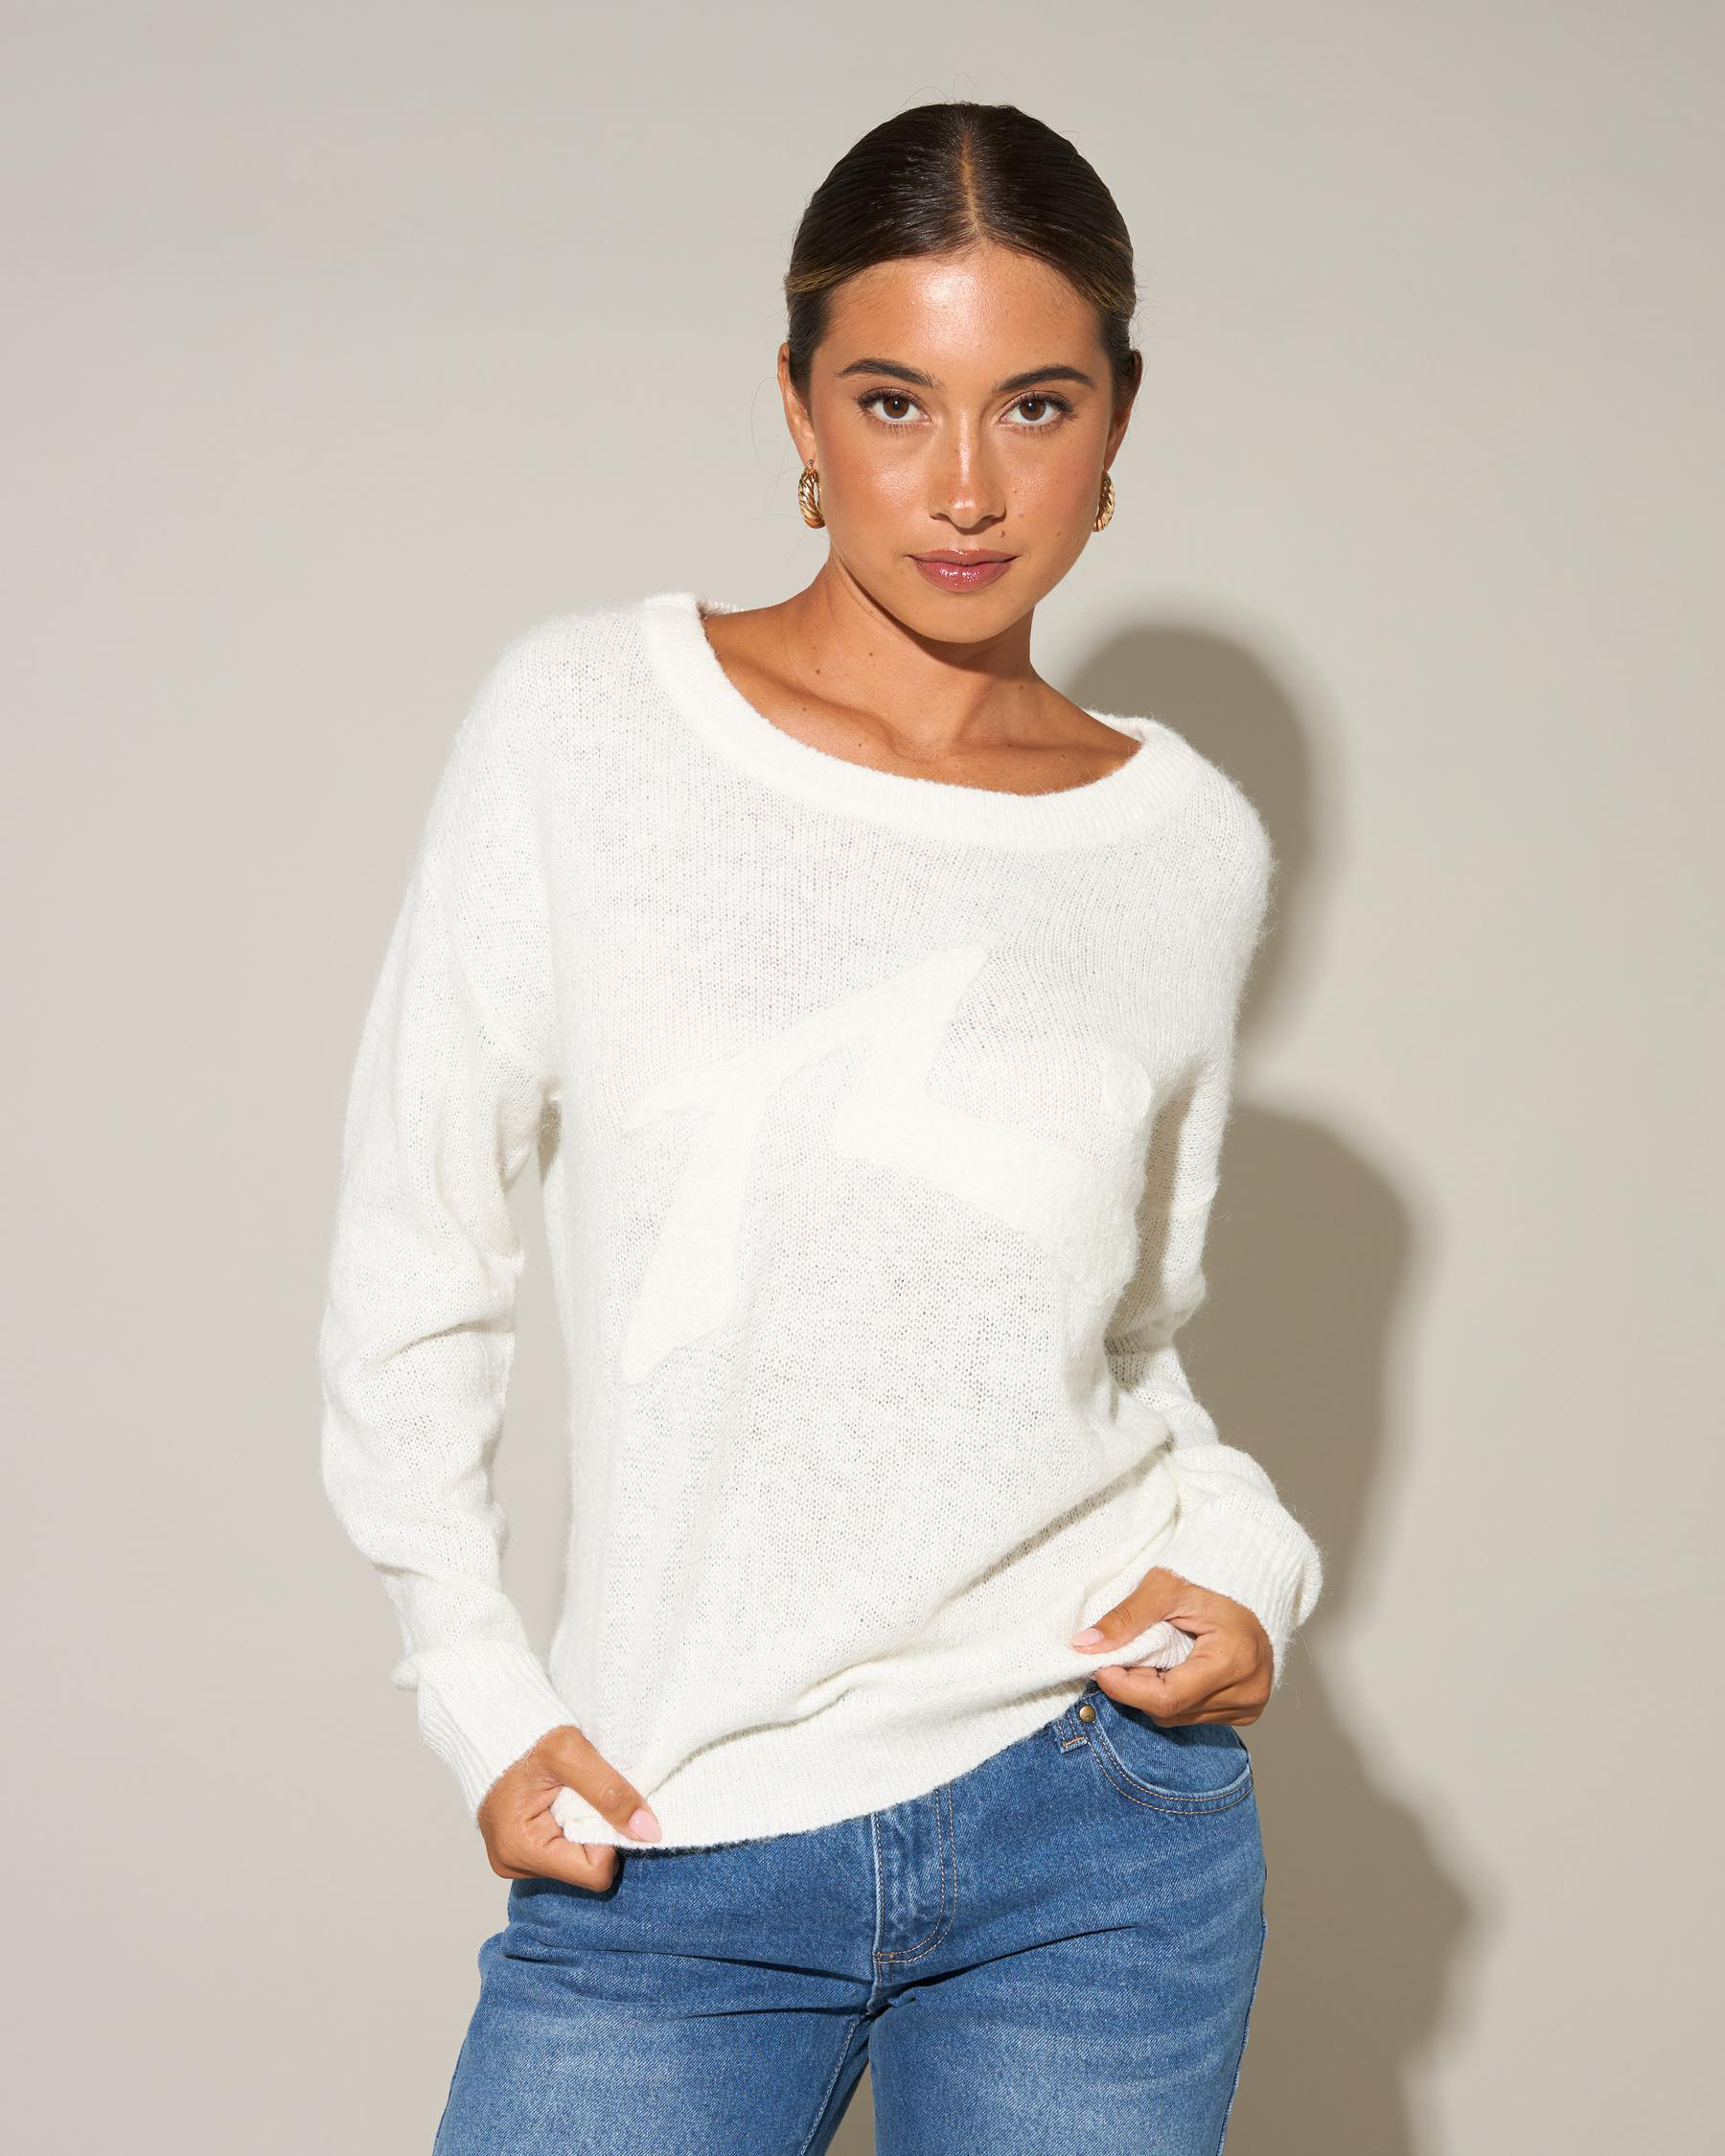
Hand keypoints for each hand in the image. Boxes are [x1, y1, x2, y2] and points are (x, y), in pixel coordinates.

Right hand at [476, 1724, 662, 1890]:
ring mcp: (514, 1858)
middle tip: (584, 1792)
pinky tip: (561, 1798)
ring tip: (568, 1791)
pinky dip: (571, 1824)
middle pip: (584, 1868)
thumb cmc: (524, 1733)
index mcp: (520, 1849)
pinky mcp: (519, 1847)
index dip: (609, 1838)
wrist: (492, 1721)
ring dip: (583, 1826)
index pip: (594, 1872)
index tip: (602, 1801)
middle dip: (595, 1831)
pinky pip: (562, 1848)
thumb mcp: (572, 1754)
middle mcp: (513, 1863)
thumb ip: (611, 1793)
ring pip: (575, 1859)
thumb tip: (648, 1832)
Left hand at [1070, 1566, 1270, 1727]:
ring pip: (1178, 1718)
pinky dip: (1174, 1697)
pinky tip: (1175, 1669)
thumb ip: (1125, 1618)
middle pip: (1170, 1710)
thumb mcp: (1164, 1588)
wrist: (1251, 1583)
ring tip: (1155, 1657)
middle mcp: (1248, 1691)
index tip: (1100, 1666)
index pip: (1167, 1697)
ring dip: (1153, 1693)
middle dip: (1137, 1687)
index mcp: (1233, 1660)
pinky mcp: (1246, 1711)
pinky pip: (1193, 1716)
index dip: (1125, 1688)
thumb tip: (1085, 1646)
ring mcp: (1250, 1705)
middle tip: (1125, 1655)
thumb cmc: (1209, 1580)